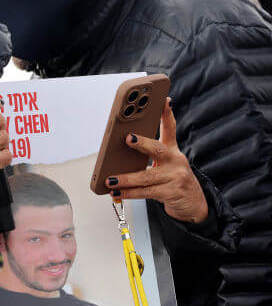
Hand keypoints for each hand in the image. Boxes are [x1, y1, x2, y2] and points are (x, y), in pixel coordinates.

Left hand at [106, 98, 208, 223]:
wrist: (195, 204)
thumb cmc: (173, 180)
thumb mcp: (166, 163)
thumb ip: (148, 155)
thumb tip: (117, 153)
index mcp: (172, 150)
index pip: (170, 128)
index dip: (167, 113)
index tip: (164, 100)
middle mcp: (175, 161)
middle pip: (157, 149)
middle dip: (142, 143)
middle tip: (128, 138)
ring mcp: (175, 177)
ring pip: (146, 176)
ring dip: (125, 178)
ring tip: (110, 179)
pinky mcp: (171, 193)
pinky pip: (146, 192)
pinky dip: (128, 193)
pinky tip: (116, 192)